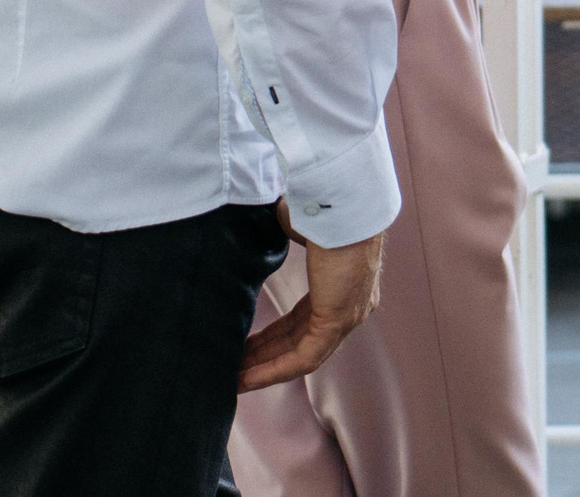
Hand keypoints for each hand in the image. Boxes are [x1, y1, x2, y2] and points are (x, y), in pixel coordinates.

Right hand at [240, 213, 385, 391]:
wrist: (342, 198)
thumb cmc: (323, 202)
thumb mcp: (296, 226)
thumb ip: (281, 235)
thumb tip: (261, 224)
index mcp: (339, 284)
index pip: (301, 322)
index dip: (270, 338)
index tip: (243, 347)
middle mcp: (349, 304)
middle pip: (299, 342)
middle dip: (262, 358)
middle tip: (230, 371)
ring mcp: (347, 315)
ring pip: (301, 355)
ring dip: (264, 370)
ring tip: (232, 381)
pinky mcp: (339, 319)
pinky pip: (304, 357)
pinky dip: (274, 370)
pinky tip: (246, 378)